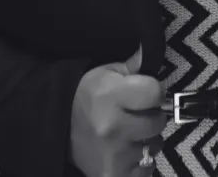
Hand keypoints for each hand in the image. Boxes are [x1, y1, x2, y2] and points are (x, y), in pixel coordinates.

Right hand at [69, 44, 166, 176]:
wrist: (59, 127)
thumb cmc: (88, 95)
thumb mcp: (107, 73)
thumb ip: (134, 66)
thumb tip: (151, 53)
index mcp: (110, 96)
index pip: (155, 92)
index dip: (154, 91)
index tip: (146, 93)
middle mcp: (113, 127)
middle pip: (157, 121)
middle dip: (152, 115)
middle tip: (138, 114)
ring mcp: (114, 156)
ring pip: (154, 146)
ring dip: (147, 139)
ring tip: (131, 133)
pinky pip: (146, 170)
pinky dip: (140, 162)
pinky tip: (127, 152)